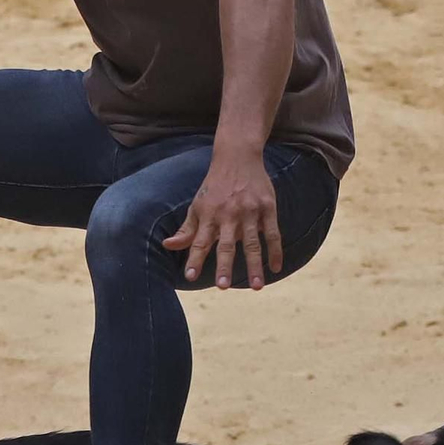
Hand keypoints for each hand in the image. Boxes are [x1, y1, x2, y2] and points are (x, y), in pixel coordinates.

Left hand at [163, 145, 281, 288]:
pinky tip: (276, 268)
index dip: (194, 259)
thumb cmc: (214, 187)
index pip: (199, 241)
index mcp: (209, 215)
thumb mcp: (197, 206)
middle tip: (223, 286)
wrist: (237, 157)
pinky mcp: (268, 207)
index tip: (190, 276)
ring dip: (254, 265)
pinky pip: (273, 233)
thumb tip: (167, 246)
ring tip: (256, 287)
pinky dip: (275, 251)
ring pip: (252, 243)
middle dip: (224, 266)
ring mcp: (250, 211)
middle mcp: (228, 215)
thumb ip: (186, 230)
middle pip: (225, 245)